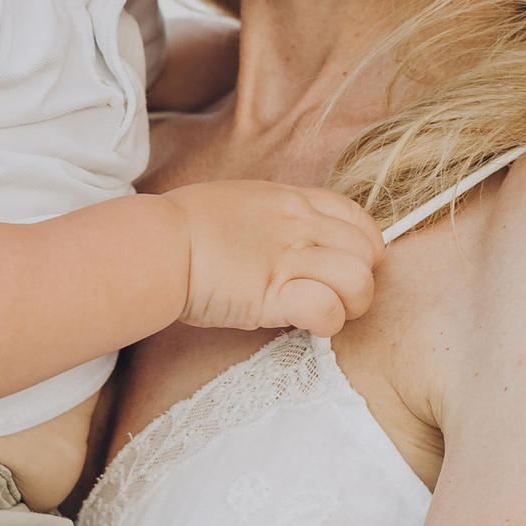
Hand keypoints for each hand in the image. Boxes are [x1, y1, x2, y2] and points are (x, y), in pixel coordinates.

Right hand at [159, 180, 383, 339]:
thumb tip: (288, 240)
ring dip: (351, 304)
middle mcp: (299, 224)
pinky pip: (328, 309)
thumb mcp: (240, 202)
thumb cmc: (183, 227)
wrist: (156, 244)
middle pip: (368, 251)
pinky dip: (326, 323)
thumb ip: (274, 218)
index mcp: (292, 200)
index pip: (358, 218)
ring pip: (359, 280)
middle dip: (362, 280)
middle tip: (335, 297)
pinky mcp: (274, 294)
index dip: (362, 248)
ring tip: (325, 312)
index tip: (340, 267)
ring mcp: (289, 258)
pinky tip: (307, 325)